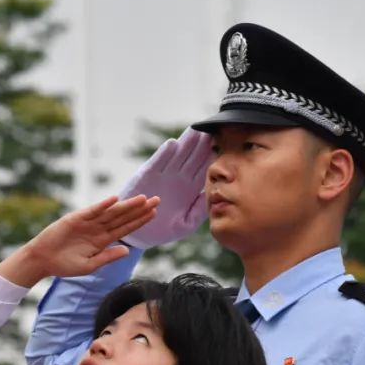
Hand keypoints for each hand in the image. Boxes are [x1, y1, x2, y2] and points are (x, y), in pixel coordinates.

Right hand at [0, 195, 158, 286]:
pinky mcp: (75, 218)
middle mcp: (98, 229)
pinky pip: (92, 211)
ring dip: (127, 205)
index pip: (125, 229)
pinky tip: (115, 200)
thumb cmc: (65, 266)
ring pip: (111, 212)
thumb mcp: (90, 265)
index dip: (140, 221)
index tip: (154, 213)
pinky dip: (103, 205)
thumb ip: (108, 257)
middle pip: (123, 217)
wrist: (43, 260)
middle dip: (139, 209)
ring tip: (143, 199)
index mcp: (102, 241)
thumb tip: (127, 250)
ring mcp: (88, 223)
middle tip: (157, 200)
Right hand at [119, 128, 212, 248]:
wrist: (140, 235)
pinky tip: (172, 145)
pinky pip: (157, 163)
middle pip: (192, 157)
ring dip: (185, 143)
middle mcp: (177, 178)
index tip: (224, 145)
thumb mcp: (186, 223)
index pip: (203, 168)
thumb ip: (198, 210)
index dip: (212, 156)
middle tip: (212, 130)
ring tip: (195, 131)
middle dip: (201, 144)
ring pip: (177, 155)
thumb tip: (211, 194)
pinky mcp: (147, 176)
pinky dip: (164, 154)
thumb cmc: (164, 230)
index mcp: (190, 188)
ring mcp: (163, 175)